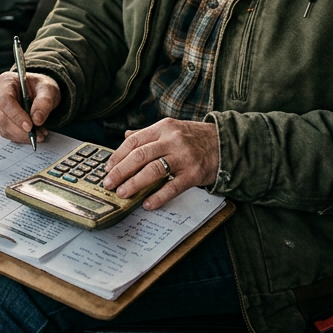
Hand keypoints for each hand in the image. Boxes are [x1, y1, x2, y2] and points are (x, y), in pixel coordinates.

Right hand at [0, 71, 60, 144]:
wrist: (40, 92)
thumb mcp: (48, 90)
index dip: (16, 115)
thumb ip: (44, 103)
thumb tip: (37, 120)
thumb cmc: (41, 87)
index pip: (5, 100)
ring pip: (4, 127)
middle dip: (21, 130)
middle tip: (39, 135)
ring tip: (40, 134)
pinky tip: (34, 134)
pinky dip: (21, 137)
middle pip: (2, 117)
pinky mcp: (0, 120)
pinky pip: (7, 133)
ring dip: (22, 135)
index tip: (30, 126)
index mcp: (6, 81)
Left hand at [102, 118, 219, 210]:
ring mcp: (183, 157)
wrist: (225, 143)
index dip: (118, 156)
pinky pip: (172, 187)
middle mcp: (172, 140)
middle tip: (109, 184)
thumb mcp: (172, 129)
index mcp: (163, 127)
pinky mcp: (194, 173)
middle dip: (121, 171)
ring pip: (153, 170)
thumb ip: (149, 134)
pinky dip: (158, 197)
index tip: (107, 168)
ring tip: (123, 193)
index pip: (134, 141)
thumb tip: (126, 136)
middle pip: (140, 156)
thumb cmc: (194, 138)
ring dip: (134, 184)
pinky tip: (147, 204)